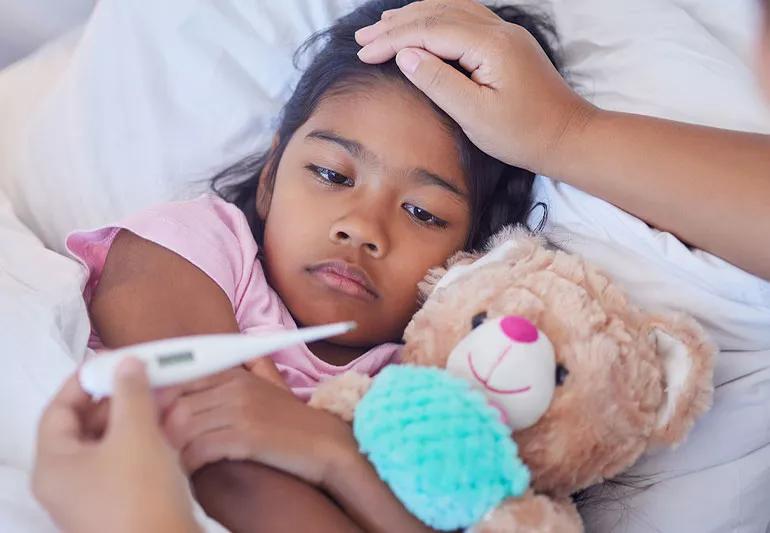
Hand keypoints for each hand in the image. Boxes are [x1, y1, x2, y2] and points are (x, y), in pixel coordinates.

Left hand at [32, 359, 199, 532]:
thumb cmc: (139, 496)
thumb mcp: (135, 434)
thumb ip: (130, 392)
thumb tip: (127, 363)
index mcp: (55, 465)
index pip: (60, 409)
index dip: (85, 381)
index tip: (112, 361)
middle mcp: (69, 481)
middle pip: (89, 425)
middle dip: (122, 397)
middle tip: (148, 375)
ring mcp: (96, 495)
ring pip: (114, 442)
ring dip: (141, 415)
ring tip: (170, 393)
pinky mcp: (123, 503)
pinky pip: (130, 461)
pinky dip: (150, 439)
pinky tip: (176, 422)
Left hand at [160, 367, 357, 484]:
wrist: (328, 445)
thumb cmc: (295, 423)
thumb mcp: (271, 387)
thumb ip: (252, 369)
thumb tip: (237, 355)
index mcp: (236, 374)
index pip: (181, 376)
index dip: (155, 395)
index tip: (142, 414)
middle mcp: (236, 387)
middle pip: (175, 401)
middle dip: (155, 425)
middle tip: (148, 446)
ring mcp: (241, 411)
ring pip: (182, 425)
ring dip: (168, 447)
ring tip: (163, 462)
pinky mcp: (247, 437)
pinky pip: (200, 449)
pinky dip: (187, 463)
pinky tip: (187, 471)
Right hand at [354, 0, 594, 172]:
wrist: (568, 137)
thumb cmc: (523, 134)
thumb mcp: (475, 115)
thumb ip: (438, 82)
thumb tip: (406, 56)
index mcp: (490, 45)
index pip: (430, 31)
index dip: (393, 40)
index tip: (364, 51)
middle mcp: (498, 30)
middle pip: (437, 14)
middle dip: (396, 24)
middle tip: (362, 36)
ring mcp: (504, 33)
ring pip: (450, 11)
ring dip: (414, 17)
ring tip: (383, 26)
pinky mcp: (506, 43)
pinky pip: (464, 18)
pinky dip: (436, 19)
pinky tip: (422, 25)